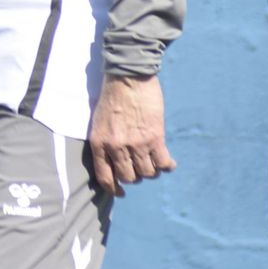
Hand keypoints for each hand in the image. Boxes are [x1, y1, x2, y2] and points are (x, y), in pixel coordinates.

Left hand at [88, 74, 174, 195]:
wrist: (127, 76)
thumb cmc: (112, 96)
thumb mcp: (99, 121)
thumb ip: (105, 142)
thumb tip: (114, 161)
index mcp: (99, 144)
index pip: (105, 177)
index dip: (114, 188)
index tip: (121, 191)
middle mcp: (116, 148)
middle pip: (129, 178)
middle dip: (136, 176)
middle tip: (140, 166)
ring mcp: (136, 144)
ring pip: (147, 173)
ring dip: (152, 170)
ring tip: (153, 161)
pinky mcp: (154, 138)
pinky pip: (163, 163)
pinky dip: (167, 166)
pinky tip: (168, 162)